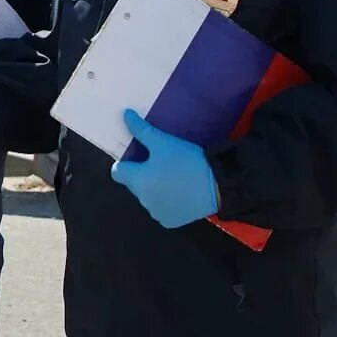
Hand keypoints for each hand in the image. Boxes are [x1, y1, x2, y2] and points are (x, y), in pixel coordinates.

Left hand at [110, 110, 219, 228]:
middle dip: (142, 174)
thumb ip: (141, 130)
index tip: (140, 156)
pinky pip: (160, 208)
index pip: (117, 172)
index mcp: (138, 181)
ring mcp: (156, 213)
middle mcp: (143, 200)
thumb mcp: (163, 142)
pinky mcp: (170, 221)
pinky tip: (180, 191)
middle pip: (133, 183)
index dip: (126, 163)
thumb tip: (126, 115)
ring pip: (147, 196)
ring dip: (154, 188)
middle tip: (161, 163)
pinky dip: (166, 201)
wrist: (219, 184)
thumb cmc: (187, 161)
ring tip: (173, 176)